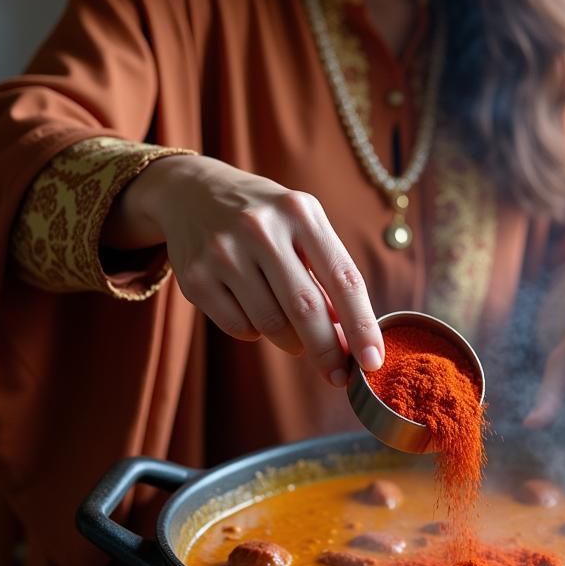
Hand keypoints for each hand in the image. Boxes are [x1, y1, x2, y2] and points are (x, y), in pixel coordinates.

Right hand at [105, 154, 383, 386]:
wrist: (192, 191)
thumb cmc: (265, 218)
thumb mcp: (302, 226)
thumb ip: (327, 274)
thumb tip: (350, 339)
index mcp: (300, 213)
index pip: (343, 277)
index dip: (362, 324)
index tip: (373, 361)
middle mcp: (261, 228)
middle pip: (306, 309)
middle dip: (327, 350)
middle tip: (338, 375)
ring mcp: (223, 252)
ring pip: (271, 325)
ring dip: (291, 341)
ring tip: (293, 331)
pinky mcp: (195, 277)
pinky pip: (239, 327)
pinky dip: (255, 332)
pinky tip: (254, 310)